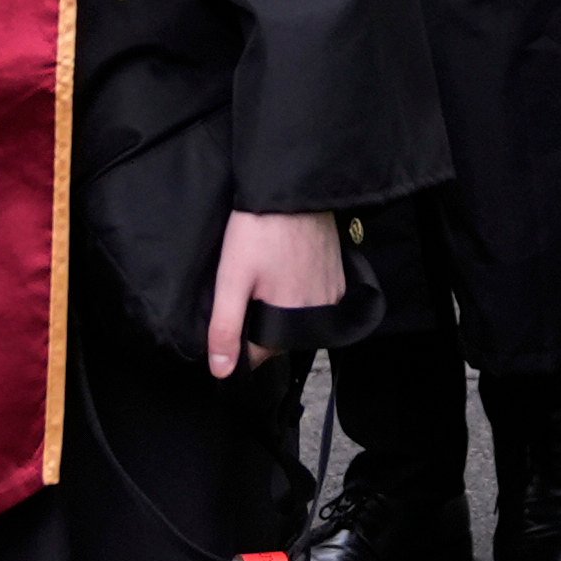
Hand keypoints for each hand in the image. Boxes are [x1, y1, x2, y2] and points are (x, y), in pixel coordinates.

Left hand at [206, 208, 342, 376]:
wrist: (293, 188)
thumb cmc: (259, 230)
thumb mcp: (232, 278)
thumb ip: (226, 327)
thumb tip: (221, 372)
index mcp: (294, 318)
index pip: (262, 353)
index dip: (240, 337)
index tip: (230, 312)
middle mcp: (321, 311)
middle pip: (281, 335)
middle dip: (261, 320)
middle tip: (246, 285)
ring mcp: (333, 292)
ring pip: (298, 316)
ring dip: (280, 305)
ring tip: (265, 274)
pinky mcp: (339, 276)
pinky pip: (315, 297)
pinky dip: (299, 290)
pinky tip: (284, 268)